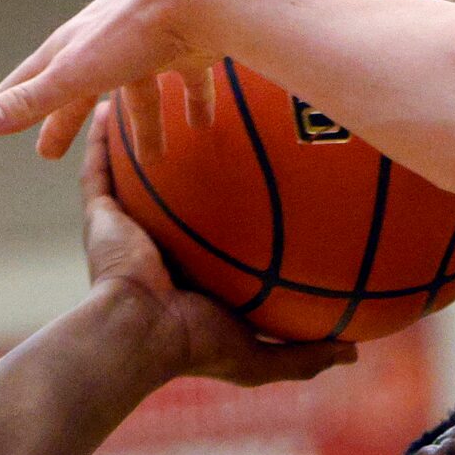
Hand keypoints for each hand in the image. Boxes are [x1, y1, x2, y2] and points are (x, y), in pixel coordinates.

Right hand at [0, 0, 239, 162]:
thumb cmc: (133, 34)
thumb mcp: (77, 73)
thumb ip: (32, 101)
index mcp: (74, 48)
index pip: (26, 84)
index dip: (0, 108)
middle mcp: (107, 44)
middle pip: (80, 91)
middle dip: (65, 121)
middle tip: (48, 154)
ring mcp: (149, 45)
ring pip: (141, 93)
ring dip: (144, 127)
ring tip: (151, 162)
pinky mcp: (190, 48)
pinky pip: (190, 82)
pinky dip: (194, 104)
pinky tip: (202, 128)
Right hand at [79, 105, 355, 387]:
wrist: (137, 336)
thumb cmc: (195, 347)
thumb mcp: (261, 356)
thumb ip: (305, 355)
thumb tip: (355, 353)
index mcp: (193, 276)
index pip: (219, 237)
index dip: (241, 212)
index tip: (272, 181)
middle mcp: (159, 247)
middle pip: (181, 197)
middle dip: (195, 163)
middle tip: (220, 125)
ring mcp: (127, 228)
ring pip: (137, 172)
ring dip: (145, 137)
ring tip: (162, 98)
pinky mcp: (100, 216)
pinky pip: (100, 167)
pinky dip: (103, 138)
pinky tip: (112, 104)